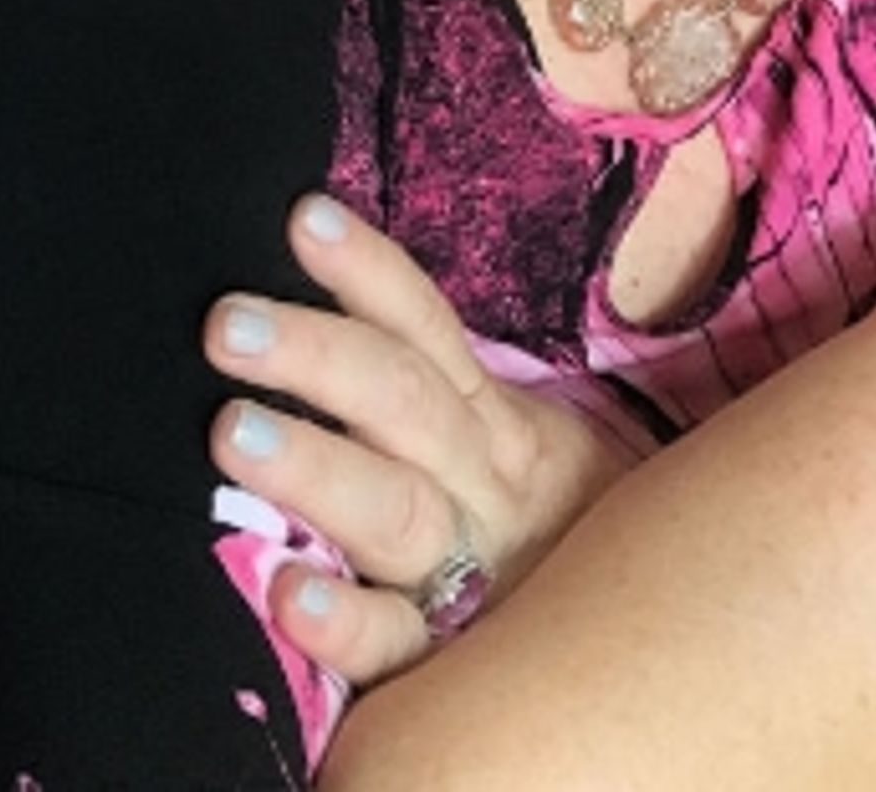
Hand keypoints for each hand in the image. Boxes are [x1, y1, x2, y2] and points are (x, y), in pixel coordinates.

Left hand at [204, 195, 633, 686]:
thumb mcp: (515, 444)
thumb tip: (330, 284)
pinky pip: (397, 642)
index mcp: (495, 422)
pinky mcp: (446, 658)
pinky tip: (289, 597)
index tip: (303, 218)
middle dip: (317, 355)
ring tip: (232, 430)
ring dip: (315, 466)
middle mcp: (482, 480)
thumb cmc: (551, 527)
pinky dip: (346, 620)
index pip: (426, 328)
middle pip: (402, 400)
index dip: (368, 271)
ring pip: (395, 507)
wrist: (645, 629)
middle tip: (229, 324)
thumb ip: (431, 390)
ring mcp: (468, 567)